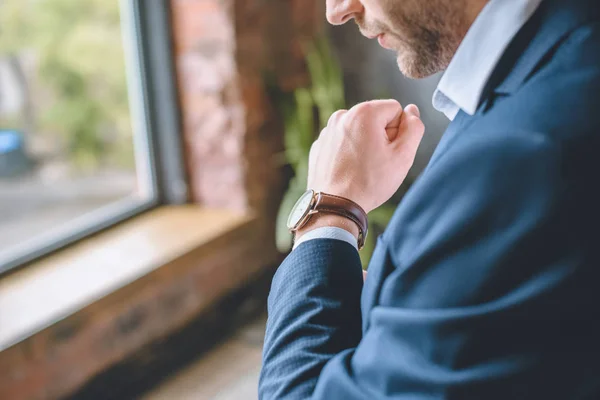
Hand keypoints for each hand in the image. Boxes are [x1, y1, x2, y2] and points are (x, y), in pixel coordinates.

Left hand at [307, 100, 424, 213]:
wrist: (335, 205)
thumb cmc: (368, 183)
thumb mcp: (403, 156)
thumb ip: (414, 128)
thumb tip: (412, 111)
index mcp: (363, 112)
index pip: (395, 109)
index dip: (400, 131)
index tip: (391, 151)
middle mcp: (342, 116)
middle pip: (376, 119)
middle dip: (382, 137)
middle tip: (378, 162)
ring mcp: (328, 131)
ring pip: (359, 131)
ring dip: (366, 145)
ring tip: (363, 168)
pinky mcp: (320, 145)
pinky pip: (343, 143)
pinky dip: (349, 153)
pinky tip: (350, 171)